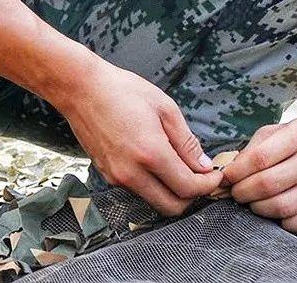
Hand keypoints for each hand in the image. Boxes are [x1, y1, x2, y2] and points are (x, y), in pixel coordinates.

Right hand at [60, 53, 221, 215]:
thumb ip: (186, 141)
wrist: (81, 89)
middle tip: (201, 177)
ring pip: (154, 201)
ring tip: (181, 168)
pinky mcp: (107, 176)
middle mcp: (132, 173)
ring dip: (172, 193)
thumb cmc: (123, 91)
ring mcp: (117, 177)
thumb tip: (203, 165)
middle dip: (192, 196)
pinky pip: (138, 191)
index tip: (215, 175)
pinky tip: (159, 164)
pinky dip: (154, 185)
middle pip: (172, 207)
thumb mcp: (164, 108)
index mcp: (151, 154)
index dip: (207, 186)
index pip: (188, 188)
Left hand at [222, 118, 296, 231]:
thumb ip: (253, 148)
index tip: (226, 178)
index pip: (260, 158)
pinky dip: (281, 222)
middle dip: (243, 192)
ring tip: (253, 202)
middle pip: (268, 184)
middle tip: (237, 193)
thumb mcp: (279, 132)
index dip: (237, 172)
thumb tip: (230, 173)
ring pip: (281, 206)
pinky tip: (276, 212)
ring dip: (258, 208)